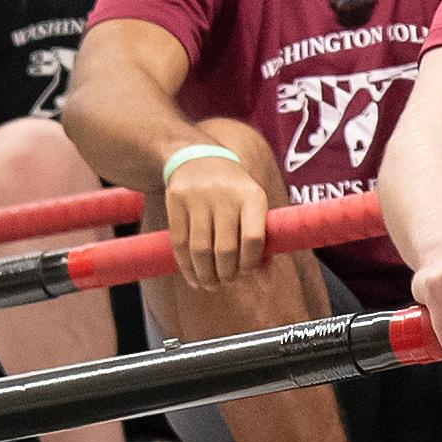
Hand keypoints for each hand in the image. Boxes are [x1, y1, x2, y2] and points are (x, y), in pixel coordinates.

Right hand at [163, 150, 269, 288]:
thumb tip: (265, 282)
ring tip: (210, 284)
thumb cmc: (234, 192)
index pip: (253, 239)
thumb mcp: (252, 207)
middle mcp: (226, 195)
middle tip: (226, 281)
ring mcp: (198, 197)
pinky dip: (186, 265)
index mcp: (252, 196)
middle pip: (225, 248)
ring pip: (200, 249)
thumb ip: (262, 242)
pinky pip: (179, 242)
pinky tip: (192, 276)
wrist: (198, 157)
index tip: (246, 272)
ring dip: (205, 274)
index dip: (250, 262)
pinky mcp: (176, 200)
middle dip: (226, 273)